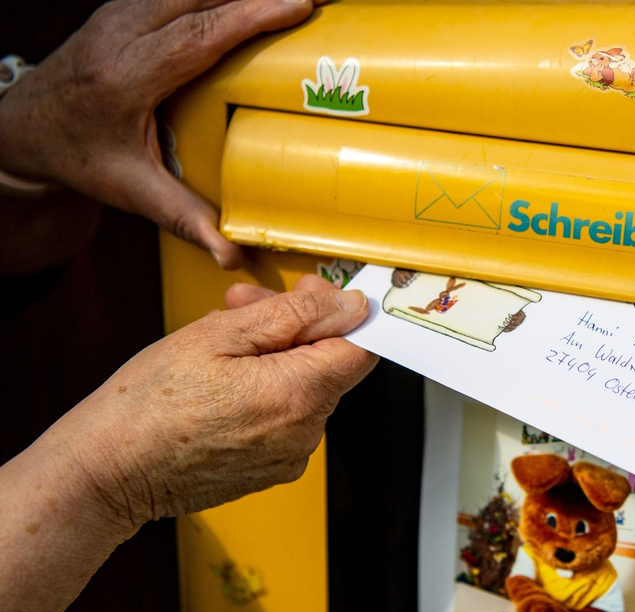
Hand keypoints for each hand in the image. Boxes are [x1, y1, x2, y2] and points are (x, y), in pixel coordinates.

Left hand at [0, 0, 322, 268]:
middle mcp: (121, 34)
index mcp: (126, 77)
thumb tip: (232, 255)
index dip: (252, 16)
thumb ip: (185, 218)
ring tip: (295, 0)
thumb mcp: (132, 191)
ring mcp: (122, 13)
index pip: (198, 35)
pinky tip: (255, 1)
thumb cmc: (81, 157)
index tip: (299, 6)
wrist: (26, 128)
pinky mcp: (129, 6)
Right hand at [50, 275, 376, 527]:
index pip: (362, 348)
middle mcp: (305, 433)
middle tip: (241, 305)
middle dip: (294, 328)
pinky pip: (286, 418)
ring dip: (275, 357)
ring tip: (220, 344)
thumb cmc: (148, 404)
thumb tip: (348, 305)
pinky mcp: (272, 470)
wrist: (107, 471)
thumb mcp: (219, 333)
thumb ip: (294, 315)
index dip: (339, 313)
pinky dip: (266, 392)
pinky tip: (222, 382)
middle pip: (329, 365)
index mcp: (299, 396)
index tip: (310, 296)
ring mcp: (290, 457)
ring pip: (306, 389)